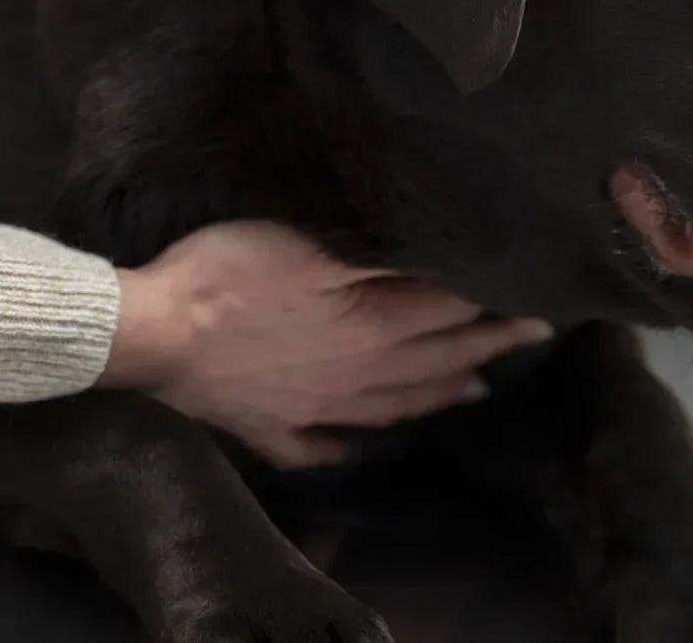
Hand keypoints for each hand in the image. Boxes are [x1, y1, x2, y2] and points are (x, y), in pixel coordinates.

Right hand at [103, 221, 553, 468]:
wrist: (155, 335)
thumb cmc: (231, 275)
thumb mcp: (313, 246)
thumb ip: (381, 258)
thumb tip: (443, 259)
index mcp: (373, 327)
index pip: (451, 312)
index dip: (495, 303)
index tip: (537, 300)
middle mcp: (357, 376)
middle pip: (434, 362)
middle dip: (486, 348)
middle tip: (529, 339)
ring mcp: (314, 410)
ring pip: (392, 406)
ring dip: (437, 396)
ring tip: (473, 391)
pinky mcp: (269, 427)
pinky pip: (315, 445)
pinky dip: (341, 445)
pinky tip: (351, 446)